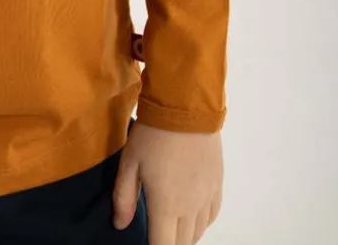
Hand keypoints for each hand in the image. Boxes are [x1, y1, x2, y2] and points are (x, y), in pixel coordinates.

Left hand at [112, 122, 222, 243]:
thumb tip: (120, 225)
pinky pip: (212, 215)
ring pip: (199, 232)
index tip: (147, 242)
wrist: (185, 106)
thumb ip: (124, 198)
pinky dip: (201, 222)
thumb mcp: (130, 162)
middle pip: (183, 244)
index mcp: (166, 205)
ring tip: (171, 226)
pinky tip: (192, 215)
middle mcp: (190, 208)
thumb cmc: (152, 134)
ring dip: (185, 235)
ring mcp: (207, 196)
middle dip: (169, 243)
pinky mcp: (218, 183)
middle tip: (156, 232)